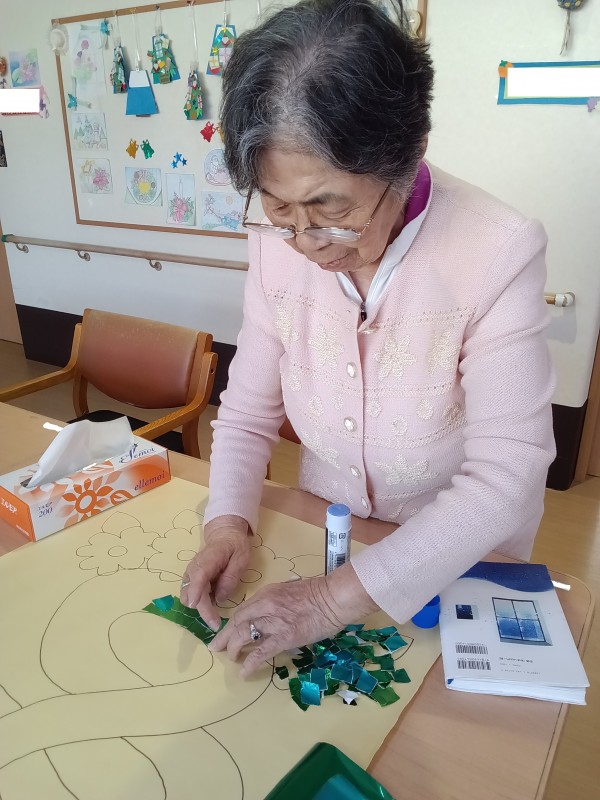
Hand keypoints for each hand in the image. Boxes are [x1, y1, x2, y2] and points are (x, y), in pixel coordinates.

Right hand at [180, 515, 250, 631]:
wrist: (224, 535)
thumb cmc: (235, 546)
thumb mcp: (241, 558)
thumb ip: (231, 577)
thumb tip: (220, 598)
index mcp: (209, 559)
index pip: (198, 576)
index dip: (195, 591)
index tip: (195, 606)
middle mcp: (194, 567)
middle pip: (190, 592)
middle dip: (201, 609)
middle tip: (217, 623)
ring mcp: (190, 574)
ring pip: (187, 596)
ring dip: (199, 607)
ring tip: (216, 613)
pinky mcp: (191, 579)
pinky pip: (190, 595)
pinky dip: (199, 602)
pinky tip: (212, 603)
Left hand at [209, 563, 378, 676]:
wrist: (334, 598)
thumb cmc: (318, 593)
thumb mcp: (289, 591)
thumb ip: (275, 601)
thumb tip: (268, 614)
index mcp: (267, 593)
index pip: (241, 610)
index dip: (231, 624)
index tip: (225, 633)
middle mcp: (265, 606)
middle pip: (237, 623)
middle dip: (224, 637)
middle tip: (217, 648)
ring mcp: (274, 622)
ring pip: (243, 636)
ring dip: (234, 650)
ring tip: (232, 659)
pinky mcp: (284, 637)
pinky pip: (261, 653)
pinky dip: (249, 664)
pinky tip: (244, 673)